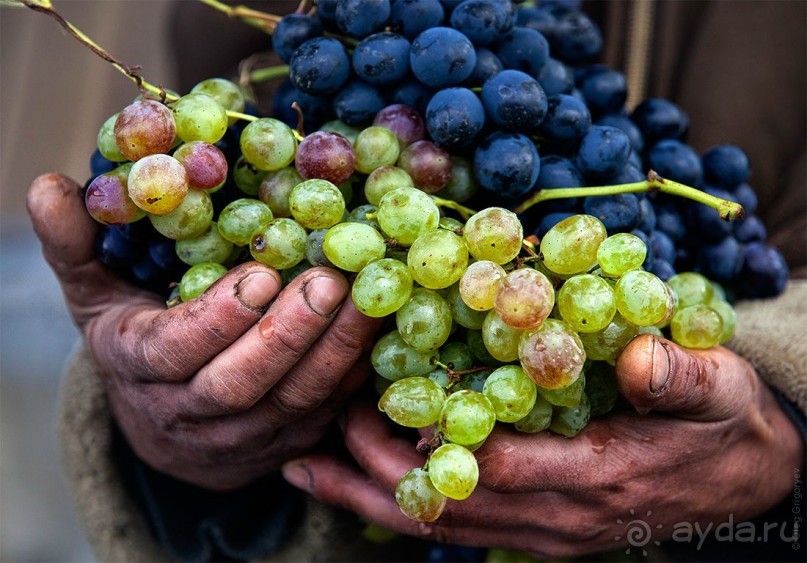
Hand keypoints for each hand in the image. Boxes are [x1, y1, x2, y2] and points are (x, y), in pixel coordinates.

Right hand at [28, 173, 382, 489]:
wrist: (164, 420)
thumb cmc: (134, 337)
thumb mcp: (96, 291)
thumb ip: (75, 243)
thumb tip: (48, 185)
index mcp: (138, 368)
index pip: (175, 352)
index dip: (218, 319)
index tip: (260, 274)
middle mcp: (187, 413)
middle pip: (240, 384)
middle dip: (286, 334)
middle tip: (327, 280)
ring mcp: (242, 437)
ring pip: (291, 403)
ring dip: (333, 352)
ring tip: (365, 296)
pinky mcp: (285, 442)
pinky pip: (325, 414)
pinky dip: (353, 372)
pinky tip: (377, 327)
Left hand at [281, 333, 803, 557]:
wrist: (740, 480)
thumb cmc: (722, 426)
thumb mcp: (720, 392)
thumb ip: (683, 378)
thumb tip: (641, 360)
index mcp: (597, 479)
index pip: (502, 469)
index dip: (437, 440)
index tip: (381, 404)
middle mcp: (558, 519)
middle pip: (451, 505)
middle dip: (379, 471)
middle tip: (322, 425)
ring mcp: (543, 533)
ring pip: (443, 526)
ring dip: (371, 499)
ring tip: (306, 467)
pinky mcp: (535, 530)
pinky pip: (457, 526)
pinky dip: (402, 506)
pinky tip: (358, 483)